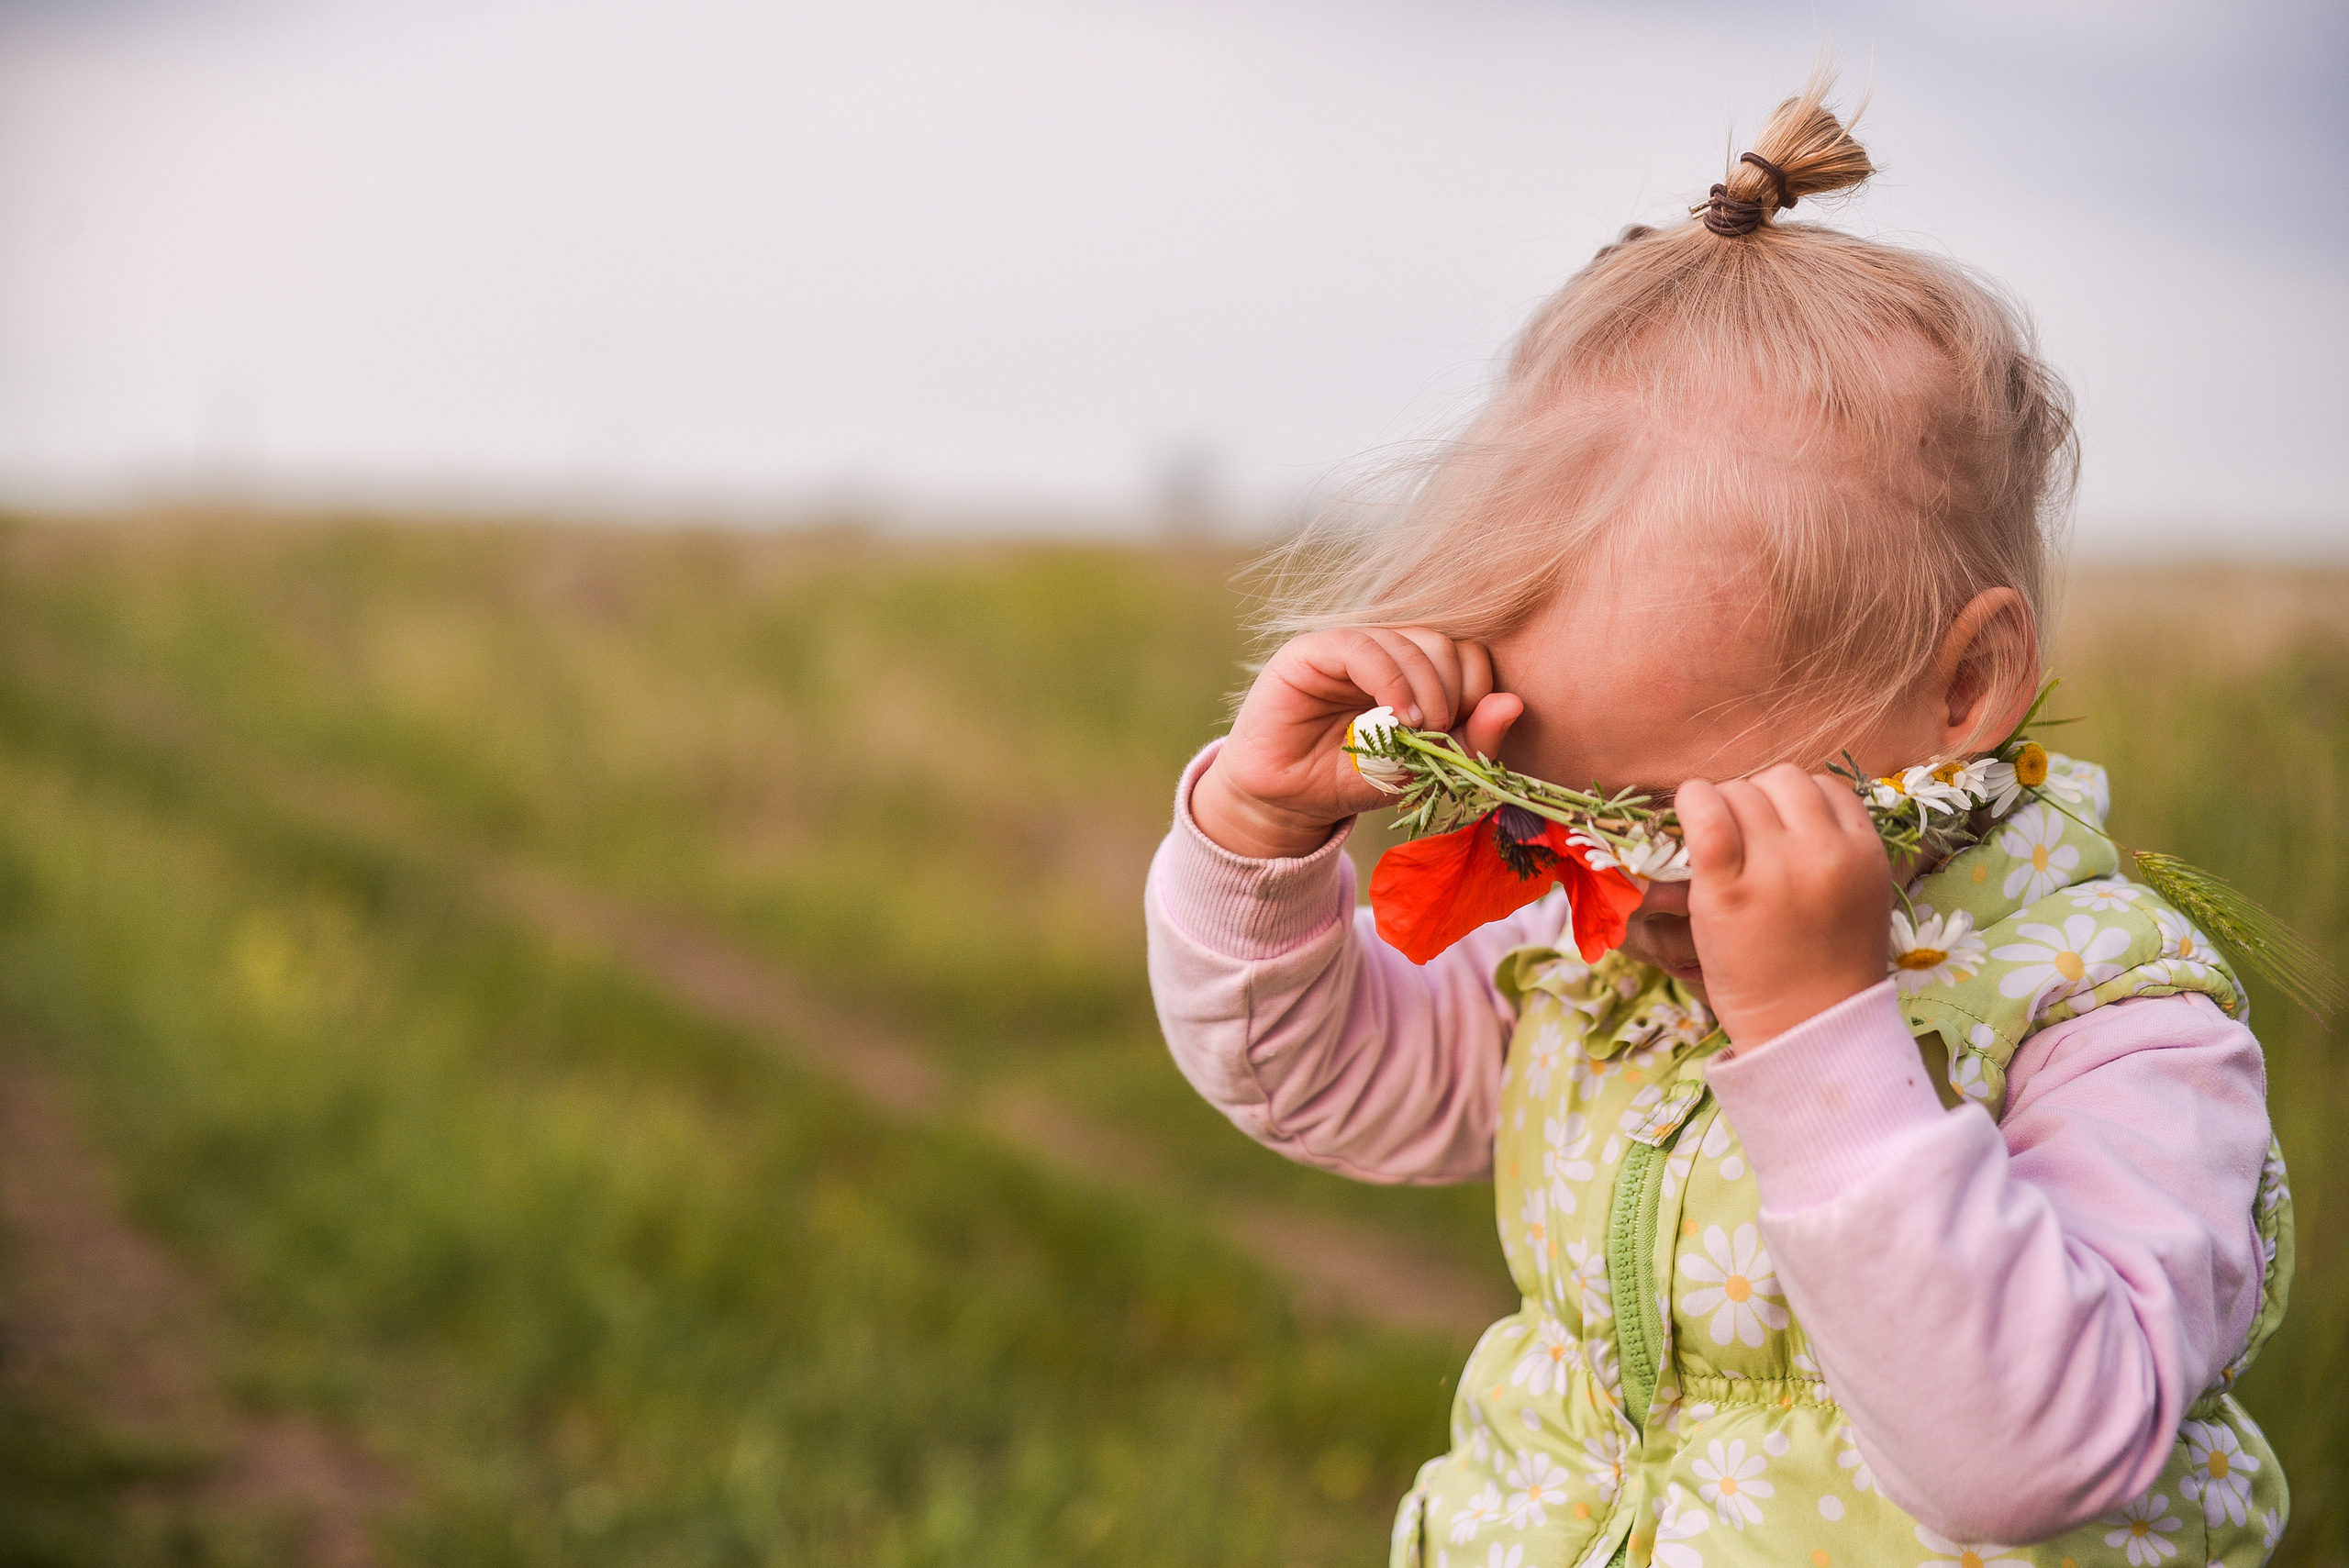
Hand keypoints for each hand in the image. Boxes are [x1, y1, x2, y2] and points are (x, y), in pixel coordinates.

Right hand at [1193, 628, 1523, 858]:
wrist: (1289, 801)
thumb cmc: (1354, 780)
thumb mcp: (1423, 771)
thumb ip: (1470, 742)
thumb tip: (1514, 703)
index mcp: (1417, 671)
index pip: (1469, 657)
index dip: (1477, 692)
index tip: (1462, 735)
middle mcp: (1387, 650)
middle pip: (1447, 645)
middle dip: (1455, 694)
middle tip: (1437, 736)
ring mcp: (1350, 646)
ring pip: (1413, 643)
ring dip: (1428, 691)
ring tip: (1416, 733)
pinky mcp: (1313, 651)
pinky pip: (1363, 647)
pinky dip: (1390, 681)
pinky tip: (1397, 718)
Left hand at [1675, 765, 1891, 1046]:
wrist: (1807, 1030)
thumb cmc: (1828, 970)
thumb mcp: (1860, 898)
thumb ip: (1838, 850)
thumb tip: (1790, 806)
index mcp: (1864, 853)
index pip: (1824, 787)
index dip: (1793, 804)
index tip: (1775, 833)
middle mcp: (1825, 852)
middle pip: (1780, 780)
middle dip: (1756, 801)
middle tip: (1742, 842)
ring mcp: (1775, 868)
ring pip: (1739, 791)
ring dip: (1720, 808)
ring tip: (1718, 849)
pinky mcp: (1726, 887)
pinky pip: (1704, 813)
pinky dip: (1690, 804)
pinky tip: (1686, 820)